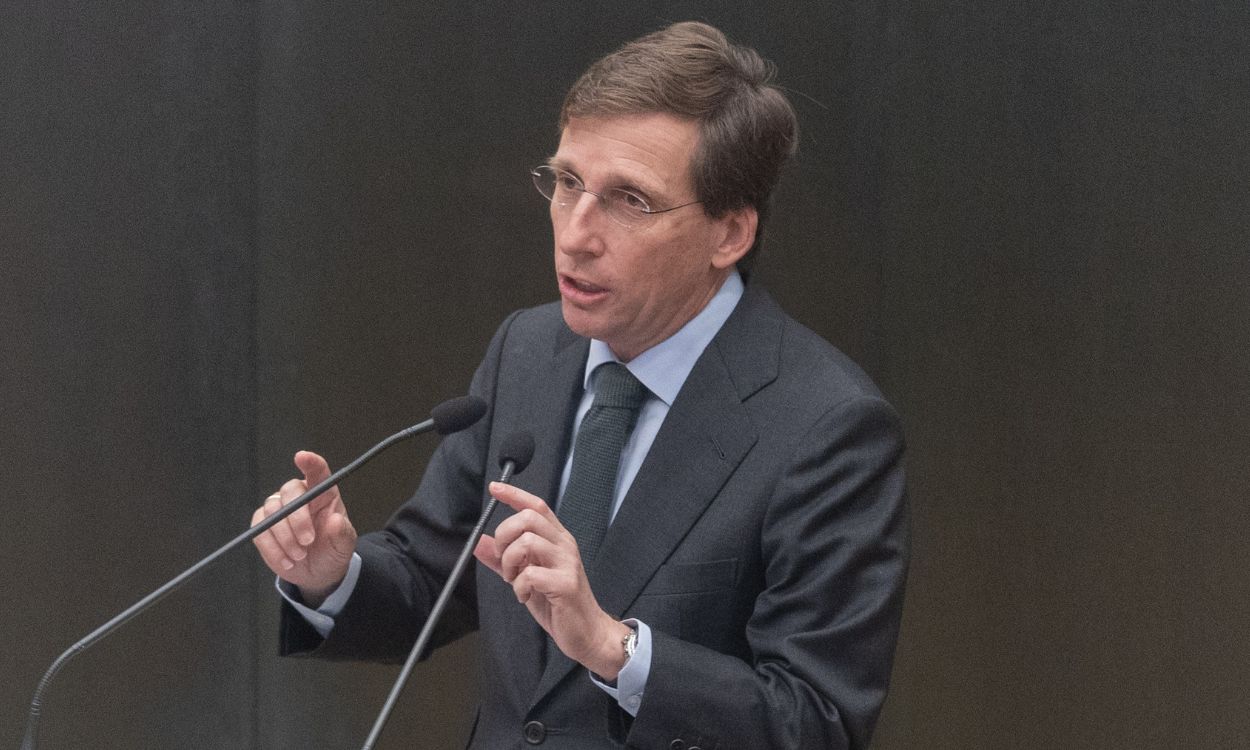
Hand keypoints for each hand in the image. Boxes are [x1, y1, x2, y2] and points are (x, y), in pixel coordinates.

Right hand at [251, 450, 357, 606]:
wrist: (317, 572)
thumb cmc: (332, 550)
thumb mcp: (344, 545)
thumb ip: (342, 533)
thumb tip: (336, 521)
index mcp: (323, 494)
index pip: (317, 471)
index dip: (310, 462)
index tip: (301, 457)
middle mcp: (300, 496)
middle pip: (289, 491)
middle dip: (297, 517)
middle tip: (308, 541)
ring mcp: (278, 509)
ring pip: (272, 511)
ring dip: (285, 537)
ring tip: (300, 555)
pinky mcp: (263, 526)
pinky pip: (260, 531)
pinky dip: (273, 549)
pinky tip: (288, 561)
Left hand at [473, 482, 630, 679]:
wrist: (587, 632)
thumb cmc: (558, 603)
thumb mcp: (526, 578)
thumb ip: (503, 559)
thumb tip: (479, 542)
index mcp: (557, 540)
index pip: (537, 506)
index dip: (514, 494)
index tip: (495, 488)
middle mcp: (565, 545)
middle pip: (529, 517)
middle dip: (505, 535)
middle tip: (504, 560)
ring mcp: (567, 563)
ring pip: (527, 542)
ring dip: (509, 562)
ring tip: (514, 580)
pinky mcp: (566, 583)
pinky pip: (530, 574)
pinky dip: (518, 586)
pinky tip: (525, 595)